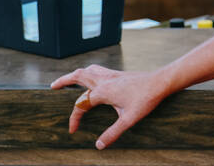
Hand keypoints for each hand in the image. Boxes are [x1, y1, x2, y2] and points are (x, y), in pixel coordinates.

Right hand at [50, 64, 167, 149]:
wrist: (160, 82)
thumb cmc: (146, 99)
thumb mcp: (129, 119)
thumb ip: (113, 133)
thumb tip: (99, 145)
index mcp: (103, 92)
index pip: (81, 105)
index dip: (74, 118)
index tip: (72, 130)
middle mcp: (104, 80)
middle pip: (78, 76)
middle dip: (64, 81)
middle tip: (53, 86)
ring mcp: (111, 75)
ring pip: (88, 70)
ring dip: (76, 74)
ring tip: (68, 79)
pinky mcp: (118, 73)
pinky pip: (98, 69)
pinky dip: (89, 72)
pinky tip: (92, 77)